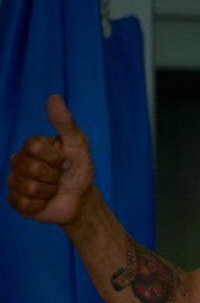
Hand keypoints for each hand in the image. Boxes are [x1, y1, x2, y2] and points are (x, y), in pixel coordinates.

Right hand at [6, 94, 95, 225]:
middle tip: (59, 177)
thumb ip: (65, 123)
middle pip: (29, 168)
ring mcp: (15, 182)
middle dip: (52, 176)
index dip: (54, 157)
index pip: (33, 147)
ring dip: (48, 192)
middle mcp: (18, 162)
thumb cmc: (79, 170)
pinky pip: (22, 204)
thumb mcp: (78, 145)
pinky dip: (40, 205)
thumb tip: (54, 96)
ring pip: (26, 187)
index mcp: (31, 146)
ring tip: (53, 189)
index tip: (64, 160)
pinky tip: (44, 202)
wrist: (81, 200)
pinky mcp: (16, 202)